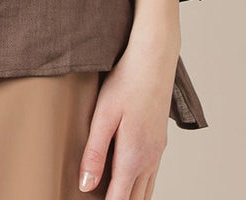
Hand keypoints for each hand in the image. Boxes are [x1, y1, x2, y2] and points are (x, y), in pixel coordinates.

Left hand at [78, 39, 174, 197]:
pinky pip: (151, 175)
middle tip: (99, 199)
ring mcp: (157, 151)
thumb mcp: (104, 116)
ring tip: (111, 194)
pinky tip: (127, 179)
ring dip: (130, 198)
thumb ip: (94, 153)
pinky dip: (139, 186)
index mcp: (133, 158)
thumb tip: (86, 186)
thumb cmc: (127, 83)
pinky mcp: (159, 141)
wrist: (154, 59)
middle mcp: (149, 160)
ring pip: (146, 191)